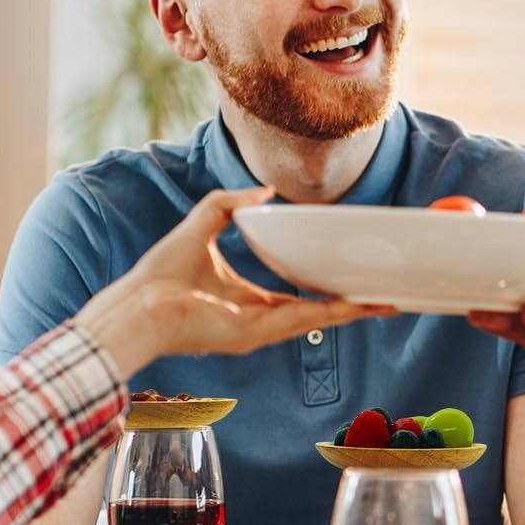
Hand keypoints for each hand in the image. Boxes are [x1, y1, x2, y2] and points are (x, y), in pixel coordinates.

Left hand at [74, 187, 392, 379]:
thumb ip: (230, 204)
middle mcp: (260, 321)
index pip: (297, 298)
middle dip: (353, 307)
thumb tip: (265, 192)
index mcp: (247, 302)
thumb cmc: (159, 276)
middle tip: (385, 298)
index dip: (326, 291)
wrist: (138, 305)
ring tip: (386, 304)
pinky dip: (335, 314)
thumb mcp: (202, 224)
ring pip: (320, 320)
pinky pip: (306, 320)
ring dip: (355, 312)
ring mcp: (262, 330)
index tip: (352, 282)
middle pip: (319, 314)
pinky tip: (358, 306)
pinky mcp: (258, 333)